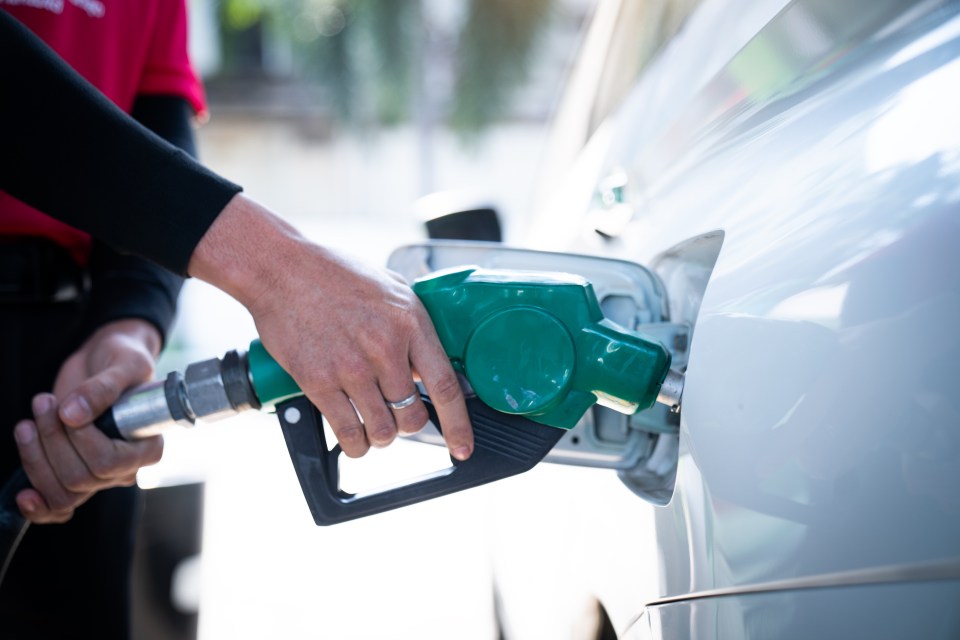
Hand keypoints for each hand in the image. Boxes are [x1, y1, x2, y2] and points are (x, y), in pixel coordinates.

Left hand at [14, 319, 164, 523]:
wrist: (103, 360)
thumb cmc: (123, 358)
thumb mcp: (122, 364)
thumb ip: (102, 388)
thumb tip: (72, 414)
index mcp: (147, 447)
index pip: (109, 463)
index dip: (80, 440)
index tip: (66, 407)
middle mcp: (125, 467)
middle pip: (80, 479)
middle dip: (51, 442)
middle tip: (43, 403)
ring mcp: (98, 474)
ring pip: (63, 493)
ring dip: (35, 460)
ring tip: (28, 424)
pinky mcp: (73, 473)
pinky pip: (58, 507)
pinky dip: (38, 508)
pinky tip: (23, 495)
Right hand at [189, 195, 473, 459]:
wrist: (281, 269)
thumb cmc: (336, 274)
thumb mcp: (391, 290)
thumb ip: (411, 329)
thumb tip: (423, 370)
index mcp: (410, 323)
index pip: (446, 386)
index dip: (458, 425)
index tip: (462, 447)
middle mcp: (384, 348)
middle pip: (413, 416)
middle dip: (409, 424)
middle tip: (398, 416)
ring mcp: (351, 368)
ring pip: (382, 431)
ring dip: (381, 436)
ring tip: (373, 425)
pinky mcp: (318, 382)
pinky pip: (347, 433)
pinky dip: (355, 444)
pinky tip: (355, 439)